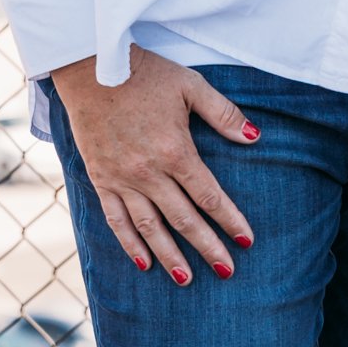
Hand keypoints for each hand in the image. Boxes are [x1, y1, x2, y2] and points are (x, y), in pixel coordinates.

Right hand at [51, 46, 261, 285]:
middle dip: (208, 247)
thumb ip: (223, 114)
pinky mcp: (101, 179)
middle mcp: (149, 172)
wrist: (92, 67)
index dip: (230, 220)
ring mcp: (122, 178)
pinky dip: (130, 243)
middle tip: (227, 271)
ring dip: (170, 255)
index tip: (247, 241)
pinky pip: (116, 219)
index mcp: (175, 150)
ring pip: (150, 227)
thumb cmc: (146, 73)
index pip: (209, 196)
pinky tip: (143, 262)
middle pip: (184, 219)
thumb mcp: (191, 86)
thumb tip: (255, 138)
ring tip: (187, 278)